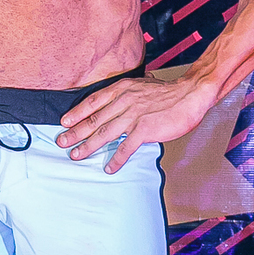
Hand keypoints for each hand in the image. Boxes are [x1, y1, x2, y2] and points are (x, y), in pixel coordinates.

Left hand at [56, 73, 217, 173]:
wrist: (191, 94)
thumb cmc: (169, 93)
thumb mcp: (141, 86)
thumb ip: (126, 93)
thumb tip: (115, 101)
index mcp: (122, 89)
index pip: (93, 101)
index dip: (76, 112)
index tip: (64, 122)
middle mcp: (124, 101)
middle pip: (94, 119)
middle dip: (75, 132)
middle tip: (62, 141)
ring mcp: (134, 115)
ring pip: (105, 133)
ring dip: (88, 146)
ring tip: (76, 155)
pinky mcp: (145, 129)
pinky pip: (126, 147)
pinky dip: (116, 159)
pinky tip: (109, 167)